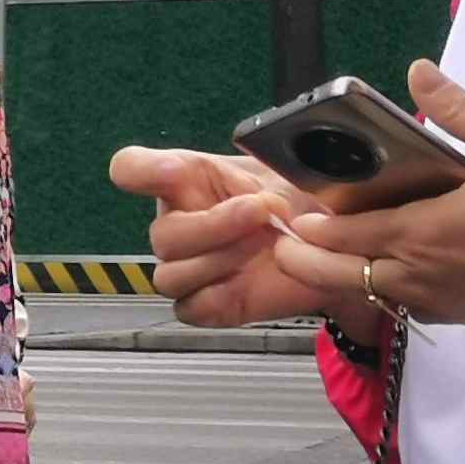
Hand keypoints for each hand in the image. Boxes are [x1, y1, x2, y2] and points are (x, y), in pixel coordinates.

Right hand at [104, 144, 341, 334]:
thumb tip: (253, 177)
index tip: (170, 171)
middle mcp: (178, 224)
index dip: (139, 171)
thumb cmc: (300, 198)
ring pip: (171, 275)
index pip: (132, 168)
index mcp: (185, 181)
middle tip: (262, 210)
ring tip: (268, 243)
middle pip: (162, 234)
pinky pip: (190, 307)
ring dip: (220, 260)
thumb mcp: (288, 164)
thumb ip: (268, 156)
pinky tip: (249, 281)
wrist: (332, 246)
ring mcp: (186, 267)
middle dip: (214, 225)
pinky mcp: (204, 304)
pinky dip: (219, 295)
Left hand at [273, 63, 464, 335]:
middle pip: (336, 276)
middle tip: (284, 236)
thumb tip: (418, 73)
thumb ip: (462, 111)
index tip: (283, 207)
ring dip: (339, 275)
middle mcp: (424, 277)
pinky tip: (389, 266)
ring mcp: (444, 304)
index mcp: (427, 233)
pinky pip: (405, 308)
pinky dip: (381, 289)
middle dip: (301, 258)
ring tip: (325, 249)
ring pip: (368, 296)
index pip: (341, 235)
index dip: (304, 224)